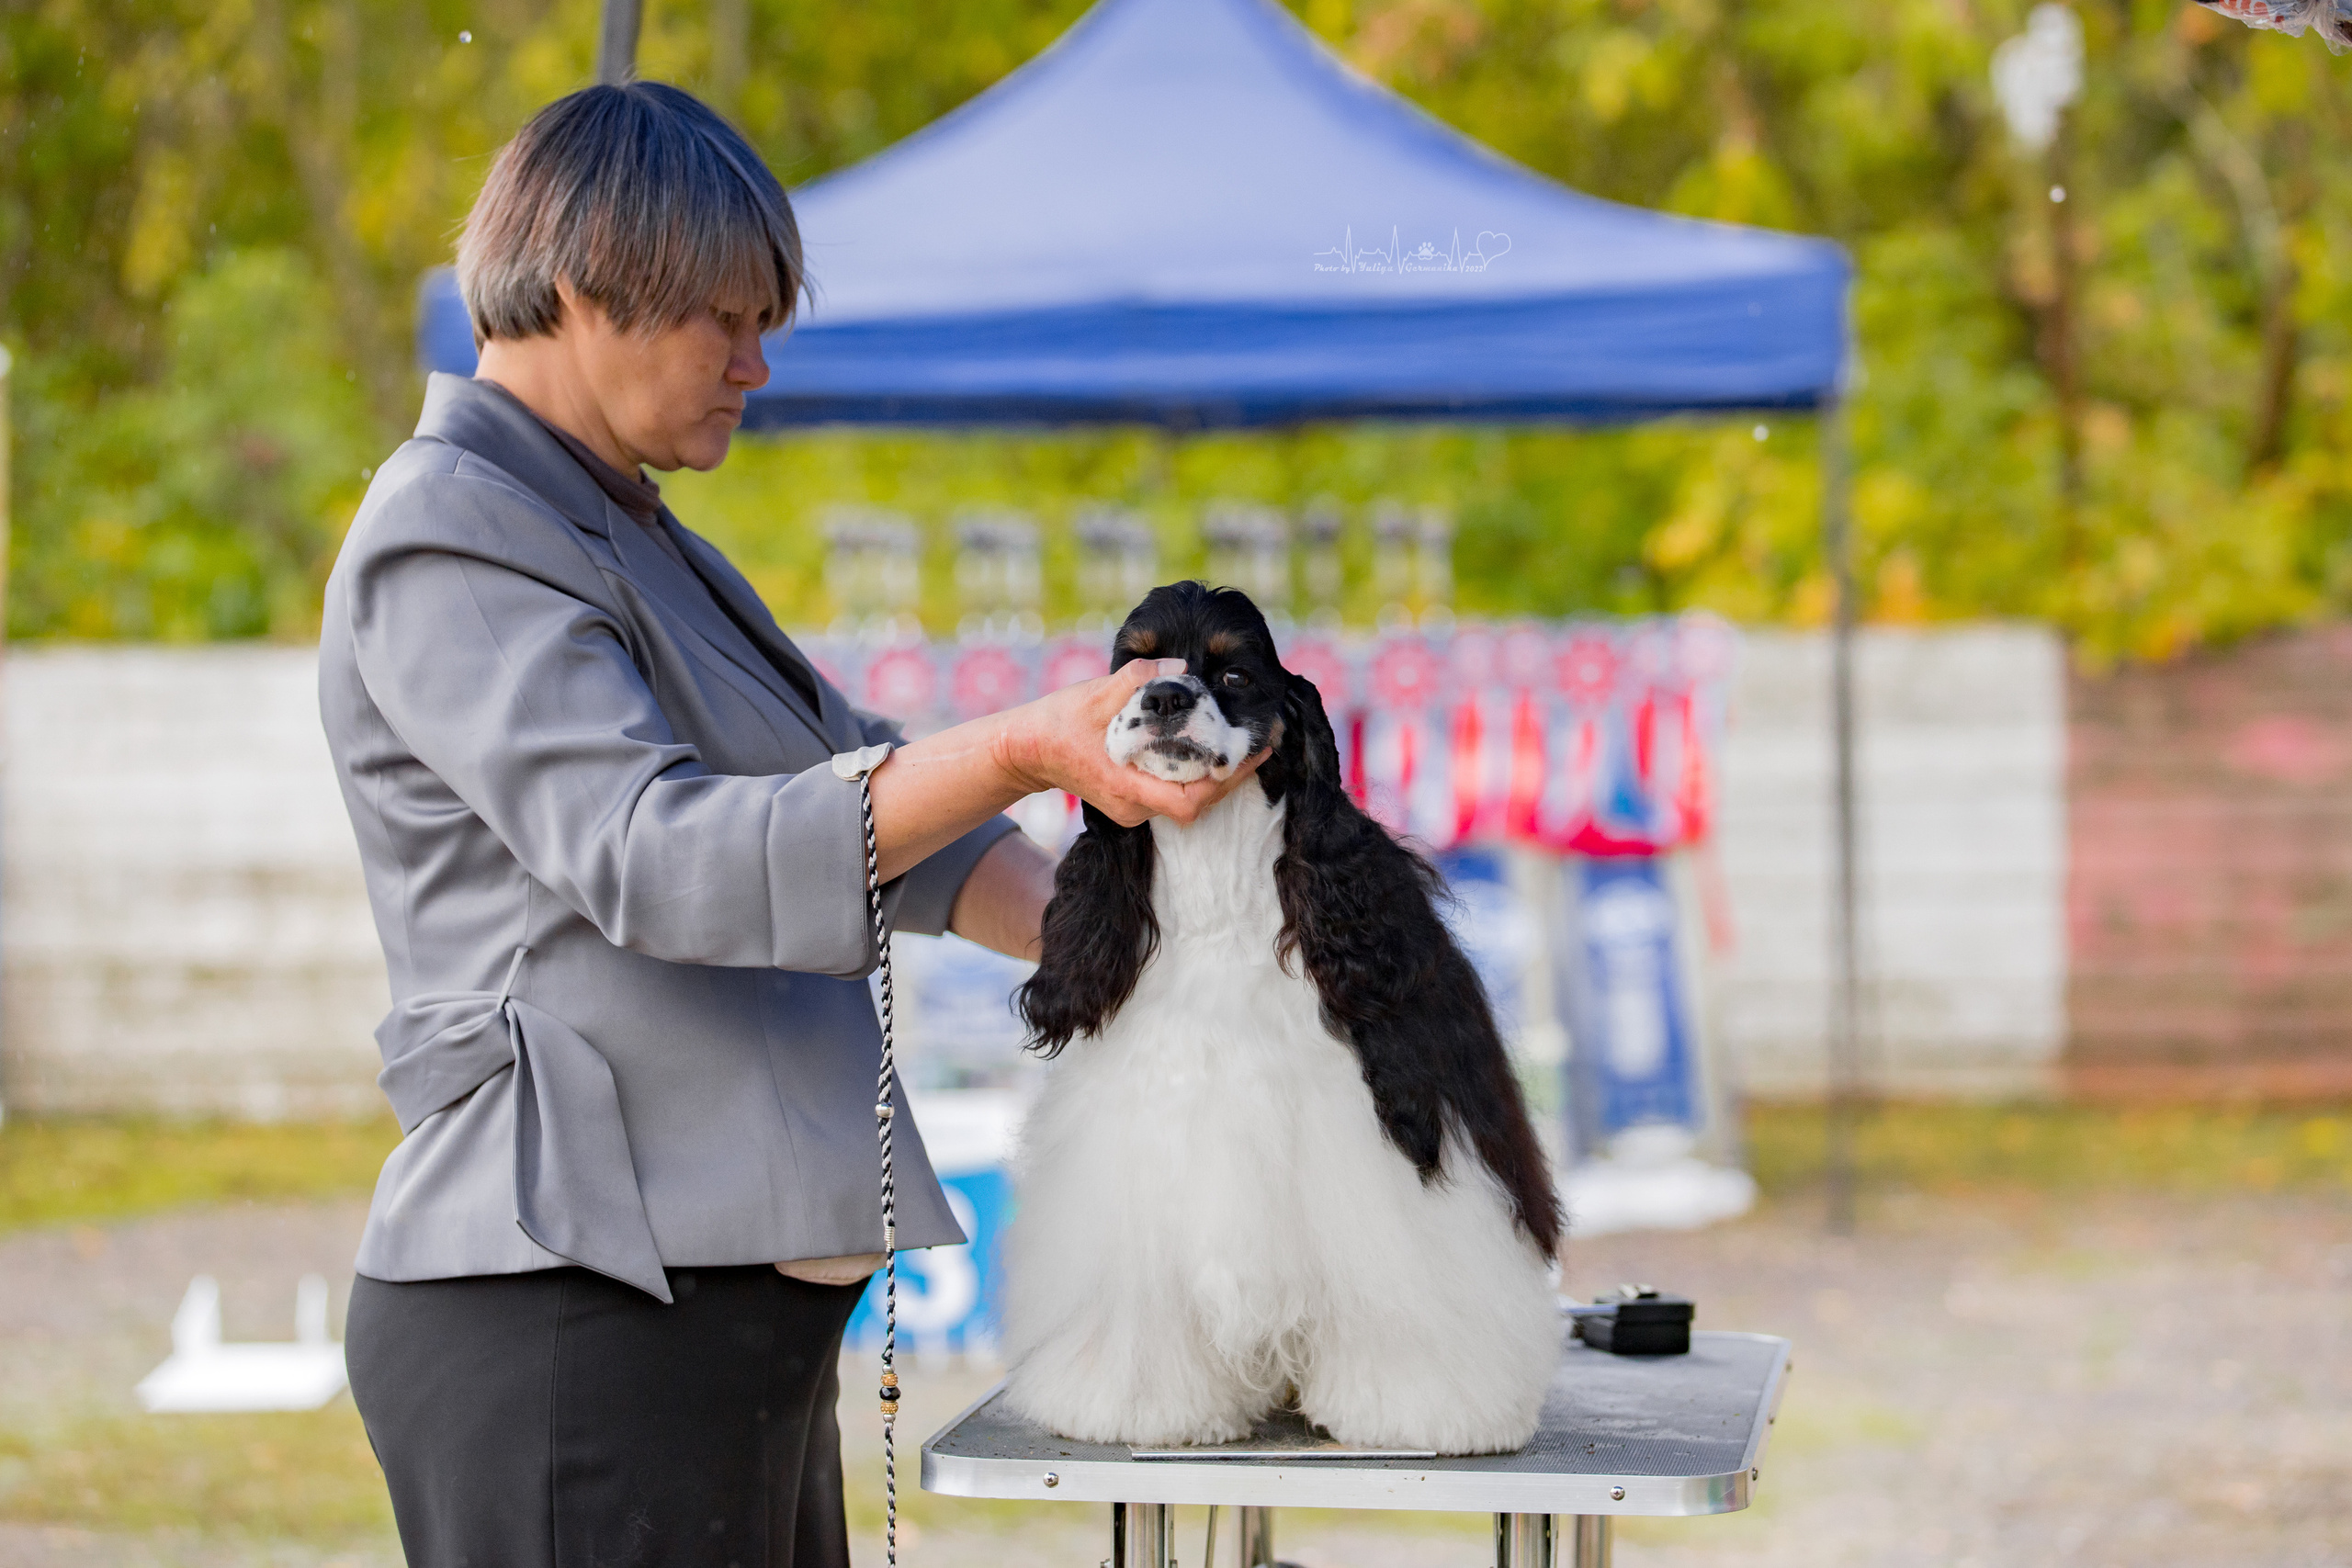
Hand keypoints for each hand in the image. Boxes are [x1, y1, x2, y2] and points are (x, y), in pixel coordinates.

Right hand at [999, 658, 1272, 828]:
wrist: (1026, 749)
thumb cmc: (1058, 723)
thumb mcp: (1095, 694)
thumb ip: (1138, 679)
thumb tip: (1180, 667)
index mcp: (1126, 786)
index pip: (1190, 800)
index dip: (1226, 781)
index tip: (1251, 753)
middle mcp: (1133, 806)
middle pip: (1197, 803)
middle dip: (1230, 777)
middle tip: (1258, 744)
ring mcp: (1132, 807)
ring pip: (1187, 800)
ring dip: (1215, 776)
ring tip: (1241, 745)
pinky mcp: (1132, 799)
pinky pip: (1174, 792)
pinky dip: (1195, 774)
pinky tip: (1208, 748)